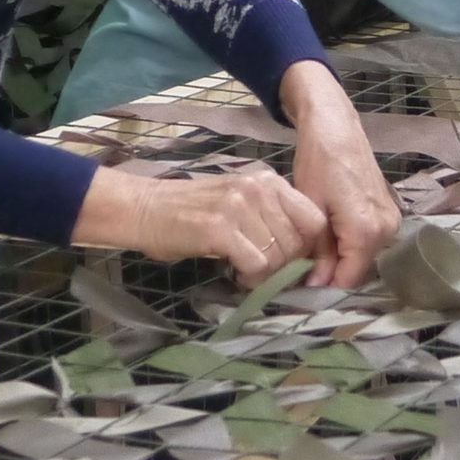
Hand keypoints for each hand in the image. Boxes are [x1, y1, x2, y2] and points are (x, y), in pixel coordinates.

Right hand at [79, 163, 327, 284]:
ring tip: (246, 273)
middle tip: (264, 273)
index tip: (293, 263)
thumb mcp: (241, 202)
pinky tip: (235, 273)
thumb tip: (302, 253)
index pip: (314, 219)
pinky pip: (256, 264)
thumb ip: (271, 217)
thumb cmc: (193, 211)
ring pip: (279, 256)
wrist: (145, 209)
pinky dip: (250, 278)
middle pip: (298, 242)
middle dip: (285, 266)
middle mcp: (258, 188)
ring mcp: (239, 206)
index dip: (309, 248)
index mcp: (268, 181)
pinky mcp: (220, 228)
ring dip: (266, 274)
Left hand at [281, 60, 399, 289]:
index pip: (348, 279)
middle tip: (301, 264)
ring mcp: (392, 220)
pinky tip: (329, 231)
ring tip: (313, 246)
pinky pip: (369, 240)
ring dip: (340, 257)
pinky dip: (349, 242)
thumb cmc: (318, 163)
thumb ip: (317, 252)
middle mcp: (387, 229)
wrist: (336, 128)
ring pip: (363, 255)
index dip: (323, 285)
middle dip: (331, 272)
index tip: (298, 283)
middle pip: (358, 268)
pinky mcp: (389, 212)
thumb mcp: (311, 210)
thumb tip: (317, 285)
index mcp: (367, 230)